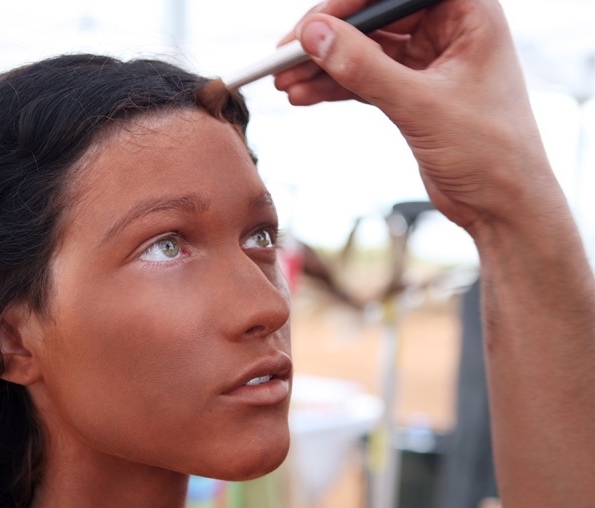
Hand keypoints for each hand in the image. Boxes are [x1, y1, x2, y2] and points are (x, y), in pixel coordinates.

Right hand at [274, 0, 564, 237]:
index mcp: (467, 12)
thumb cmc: (489, 152)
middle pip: (372, 18)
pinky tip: (304, 96)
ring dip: (324, 67)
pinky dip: (335, 87)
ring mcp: (429, 60)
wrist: (504, 206)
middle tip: (284, 59)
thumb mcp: (420, 105)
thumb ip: (365, 68)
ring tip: (286, 84)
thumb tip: (315, 36)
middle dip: (326, 40)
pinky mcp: (413, 90)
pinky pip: (364, 78)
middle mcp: (448, 28)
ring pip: (363, 50)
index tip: (306, 30)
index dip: (345, 7)